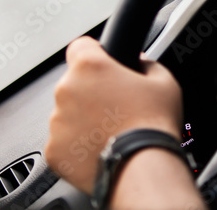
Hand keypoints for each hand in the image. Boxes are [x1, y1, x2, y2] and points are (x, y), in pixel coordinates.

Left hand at [45, 36, 182, 193]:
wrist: (144, 169)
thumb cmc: (153, 124)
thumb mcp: (162, 80)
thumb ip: (145, 63)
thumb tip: (139, 62)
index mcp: (89, 66)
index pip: (80, 46)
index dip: (94, 54)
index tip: (102, 64)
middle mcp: (66, 90)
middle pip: (74, 81)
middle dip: (91, 90)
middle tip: (114, 105)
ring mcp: (57, 121)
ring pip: (67, 112)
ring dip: (82, 117)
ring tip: (109, 130)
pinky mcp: (54, 150)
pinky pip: (63, 141)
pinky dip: (77, 144)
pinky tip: (99, 148)